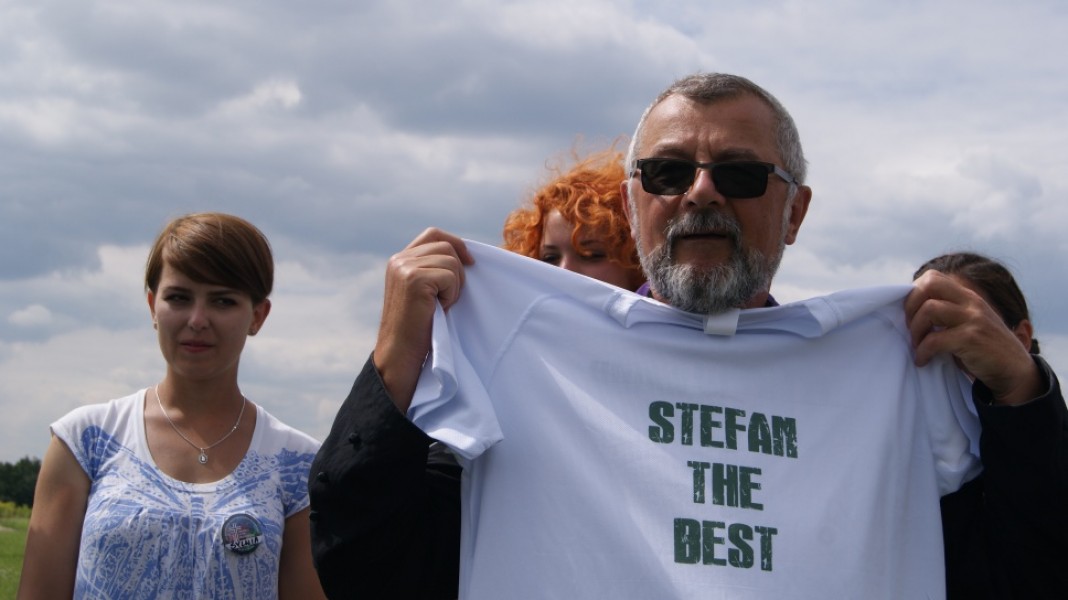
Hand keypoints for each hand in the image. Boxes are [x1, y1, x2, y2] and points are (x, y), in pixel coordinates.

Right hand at [373, 228, 473, 411]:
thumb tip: (467, 256)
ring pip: (451, 261)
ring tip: (441, 305)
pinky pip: (450, 276)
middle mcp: (399, 259)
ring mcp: (404, 267)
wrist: (401, 354)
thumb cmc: (418, 328)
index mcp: (400, 260)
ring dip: (454, 286)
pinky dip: (451, 295)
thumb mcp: (424, 293)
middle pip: (446, 246)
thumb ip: (433, 270)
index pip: (433, 234)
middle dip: (458, 270)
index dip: (456, 243)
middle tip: (450, 297)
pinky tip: (439, 309)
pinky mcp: (414, 279)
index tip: (470, 262)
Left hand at [905, 270, 1040, 405]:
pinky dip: (922, 351)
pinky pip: (935, 340)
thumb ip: (948, 312)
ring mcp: (973, 319)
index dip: (914, 292)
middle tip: (910, 327)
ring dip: (915, 331)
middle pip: (929, 285)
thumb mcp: (968, 323)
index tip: (911, 314)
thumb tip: (908, 311)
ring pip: (929, 310)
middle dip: (910, 306)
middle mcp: (971, 303)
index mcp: (968, 297)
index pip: (933, 277)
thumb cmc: (983, 349)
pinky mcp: (972, 338)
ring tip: (917, 346)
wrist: (1014, 370)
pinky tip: (923, 360)